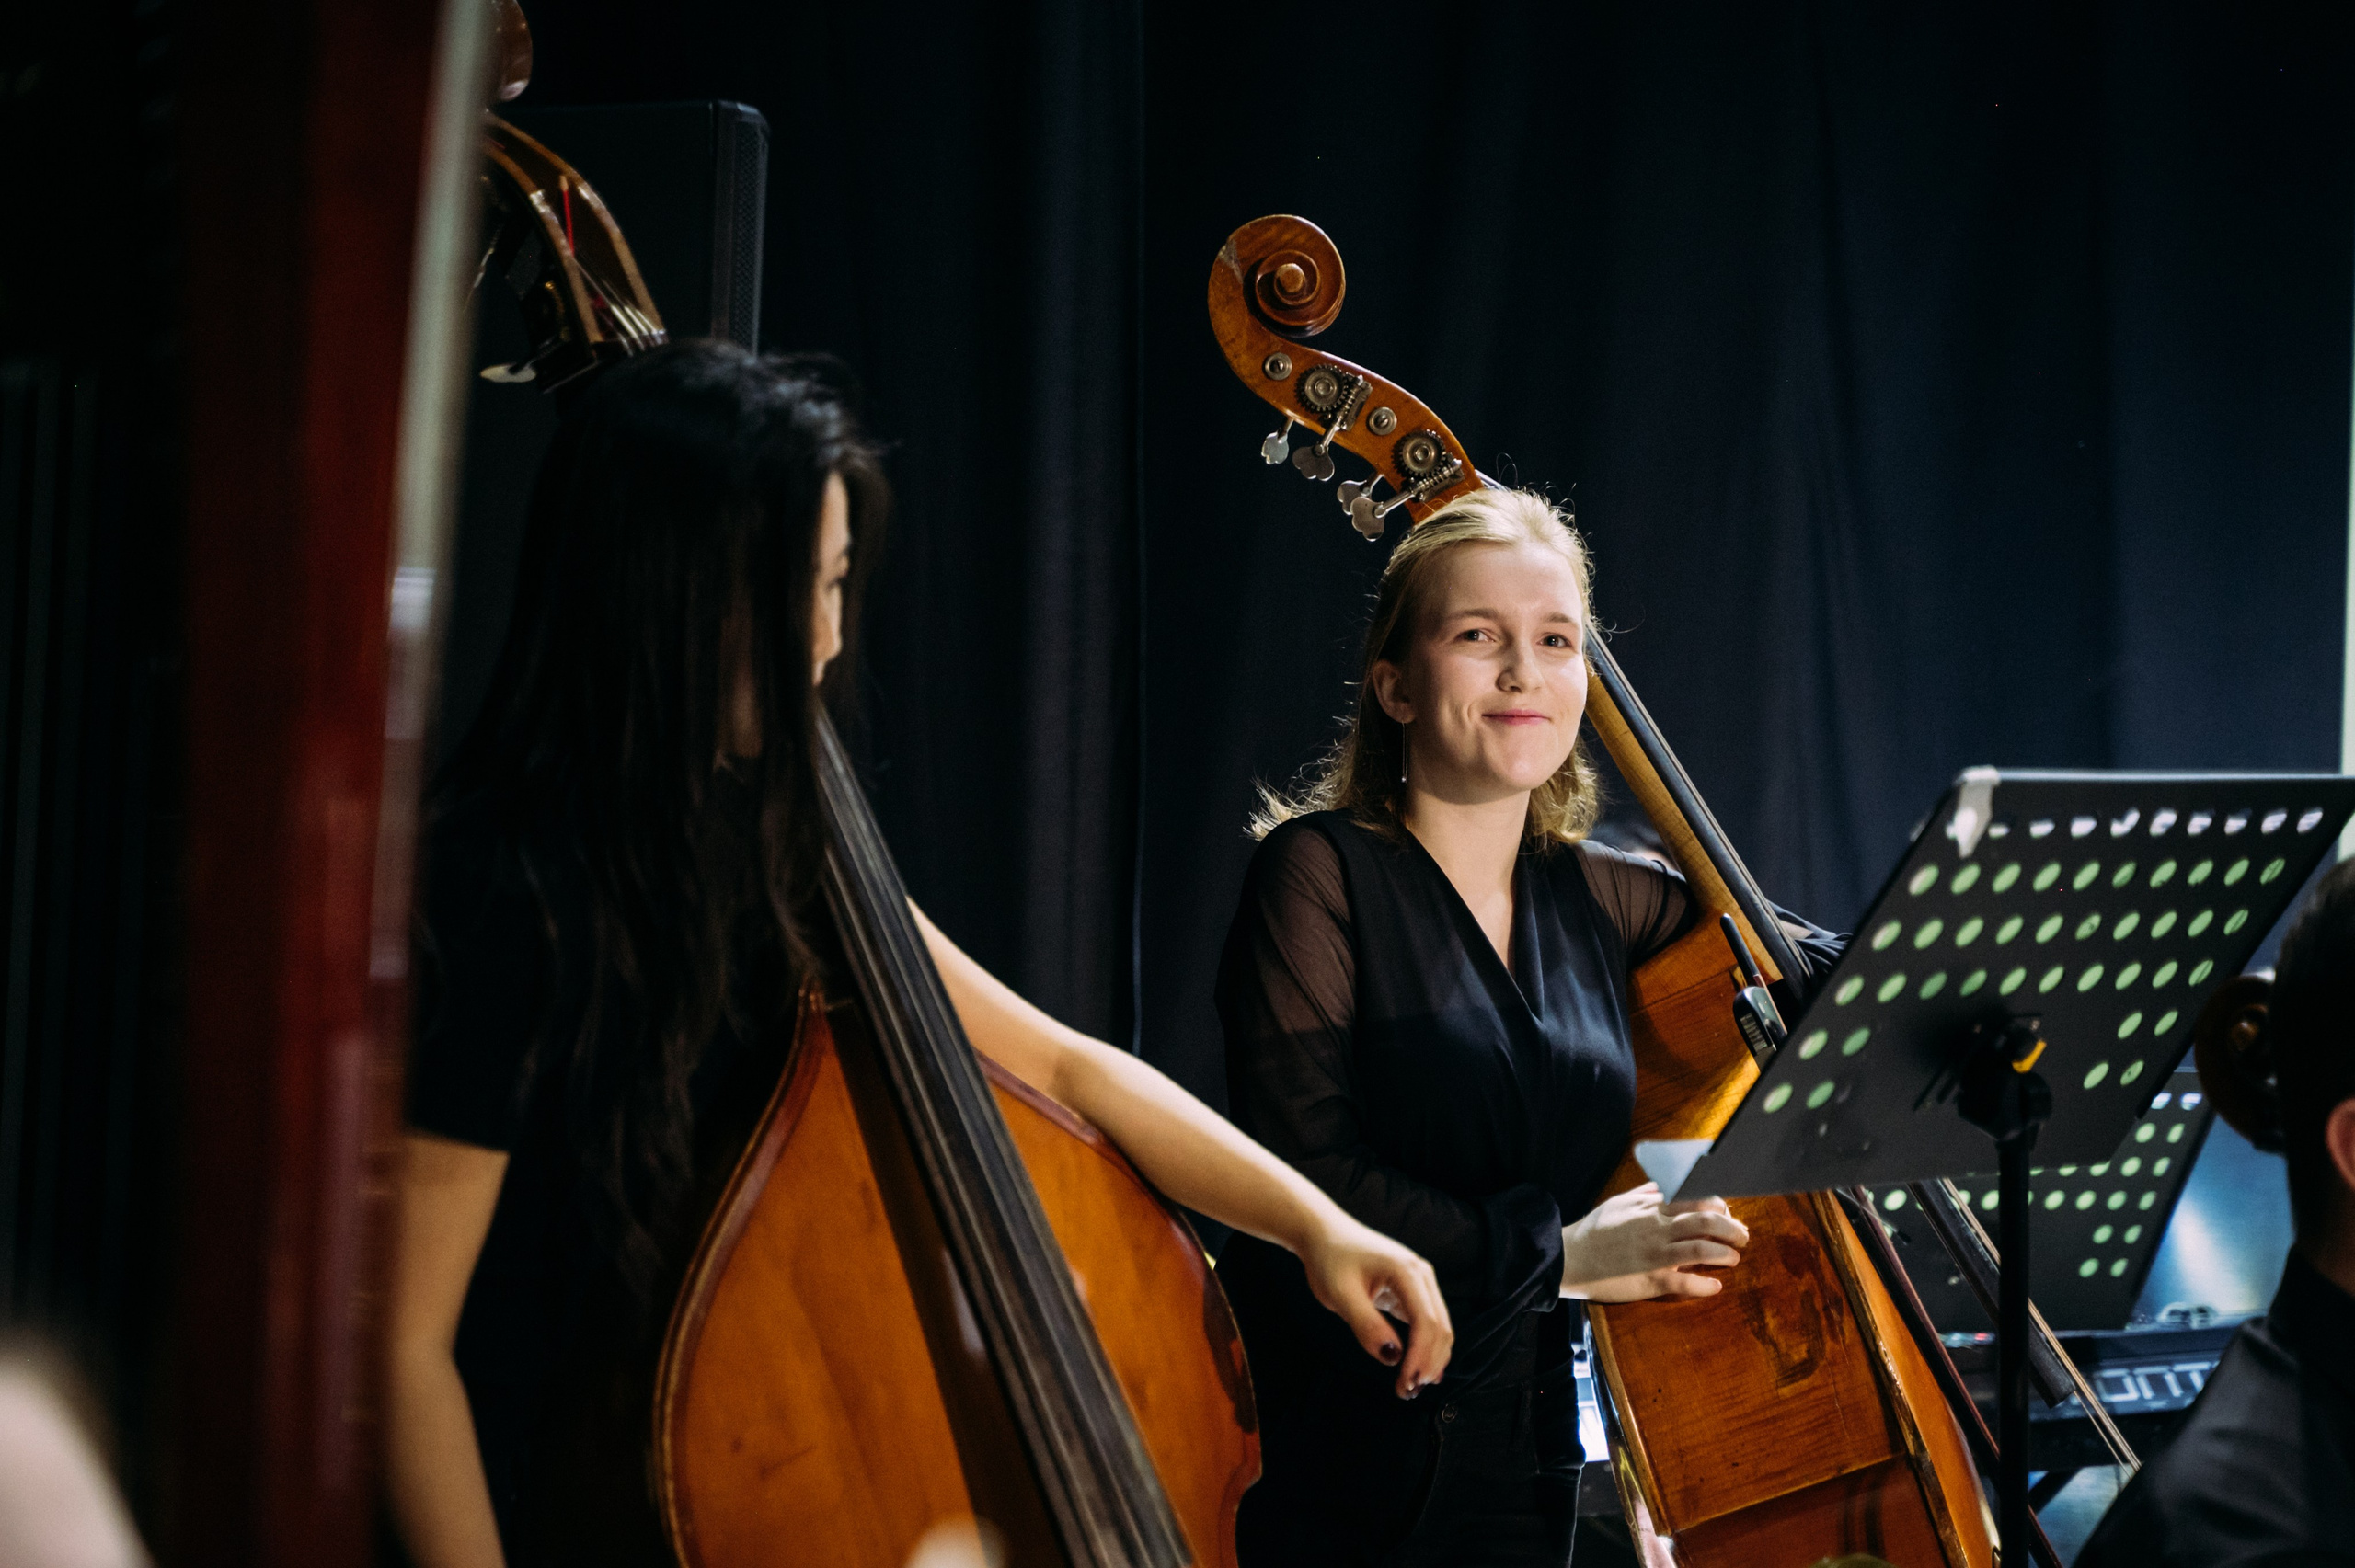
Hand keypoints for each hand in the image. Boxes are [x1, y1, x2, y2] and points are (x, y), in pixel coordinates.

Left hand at [1296, 1212, 1453, 1398]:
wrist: (1324, 1233)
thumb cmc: (1329, 1260)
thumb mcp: (1340, 1295)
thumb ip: (1366, 1326)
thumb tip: (1393, 1358)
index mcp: (1407, 1272)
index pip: (1426, 1323)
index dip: (1419, 1358)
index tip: (1404, 1385)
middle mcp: (1422, 1274)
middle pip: (1440, 1327)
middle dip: (1427, 1364)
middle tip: (1406, 1394)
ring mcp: (1421, 1280)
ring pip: (1440, 1327)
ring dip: (1430, 1359)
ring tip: (1410, 1387)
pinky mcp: (1414, 1289)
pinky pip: (1429, 1321)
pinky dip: (1426, 1347)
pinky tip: (1418, 1369)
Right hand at [1559, 1182, 1746, 1303]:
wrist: (1570, 1258)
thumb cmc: (1594, 1231)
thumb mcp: (1619, 1203)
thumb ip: (1646, 1194)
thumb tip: (1667, 1185)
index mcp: (1651, 1208)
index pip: (1696, 1199)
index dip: (1720, 1206)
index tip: (1727, 1213)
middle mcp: (1657, 1229)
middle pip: (1707, 1222)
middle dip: (1733, 1228)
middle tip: (1742, 1236)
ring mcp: (1655, 1255)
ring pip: (1701, 1249)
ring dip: (1725, 1254)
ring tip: (1732, 1258)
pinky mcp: (1651, 1280)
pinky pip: (1685, 1283)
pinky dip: (1705, 1285)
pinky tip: (1715, 1286)